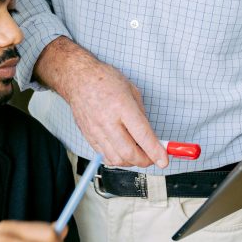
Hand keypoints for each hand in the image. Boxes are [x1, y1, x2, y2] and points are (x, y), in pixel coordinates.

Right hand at [34, 38, 167, 167]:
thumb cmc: (105, 80)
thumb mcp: (131, 90)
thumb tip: (149, 136)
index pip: (142, 135)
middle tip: (153, 158)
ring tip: (137, 154)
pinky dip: (117, 159)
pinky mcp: (89, 136)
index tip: (164, 160)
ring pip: (116, 159)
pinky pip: (104, 156)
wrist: (78, 79)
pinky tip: (123, 151)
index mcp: (122, 106)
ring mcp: (96, 131)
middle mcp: (108, 121)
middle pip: (128, 153)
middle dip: (145, 161)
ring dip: (131, 162)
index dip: (155, 151)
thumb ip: (141, 115)